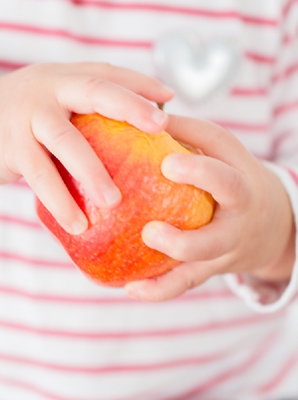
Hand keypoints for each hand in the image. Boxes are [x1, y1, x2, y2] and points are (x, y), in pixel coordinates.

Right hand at [0, 62, 173, 233]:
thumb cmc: (22, 118)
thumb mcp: (50, 100)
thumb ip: (84, 109)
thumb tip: (146, 131)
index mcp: (64, 78)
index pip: (107, 73)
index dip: (139, 84)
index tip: (170, 99)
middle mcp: (48, 89)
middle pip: (94, 90)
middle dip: (128, 106)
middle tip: (159, 128)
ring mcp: (27, 116)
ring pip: (66, 140)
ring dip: (92, 171)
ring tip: (113, 202)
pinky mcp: (11, 147)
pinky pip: (40, 176)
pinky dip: (60, 201)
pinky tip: (77, 224)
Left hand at [125, 115, 295, 300]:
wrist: (272, 225)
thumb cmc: (224, 177)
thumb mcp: (214, 151)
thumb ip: (178, 132)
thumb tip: (127, 110)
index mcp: (233, 164)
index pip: (221, 147)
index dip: (198, 151)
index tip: (168, 159)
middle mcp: (238, 200)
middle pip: (229, 190)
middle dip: (201, 182)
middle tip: (166, 177)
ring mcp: (228, 237)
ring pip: (208, 247)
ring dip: (178, 247)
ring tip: (148, 237)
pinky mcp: (213, 266)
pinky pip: (187, 281)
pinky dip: (159, 289)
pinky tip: (130, 289)